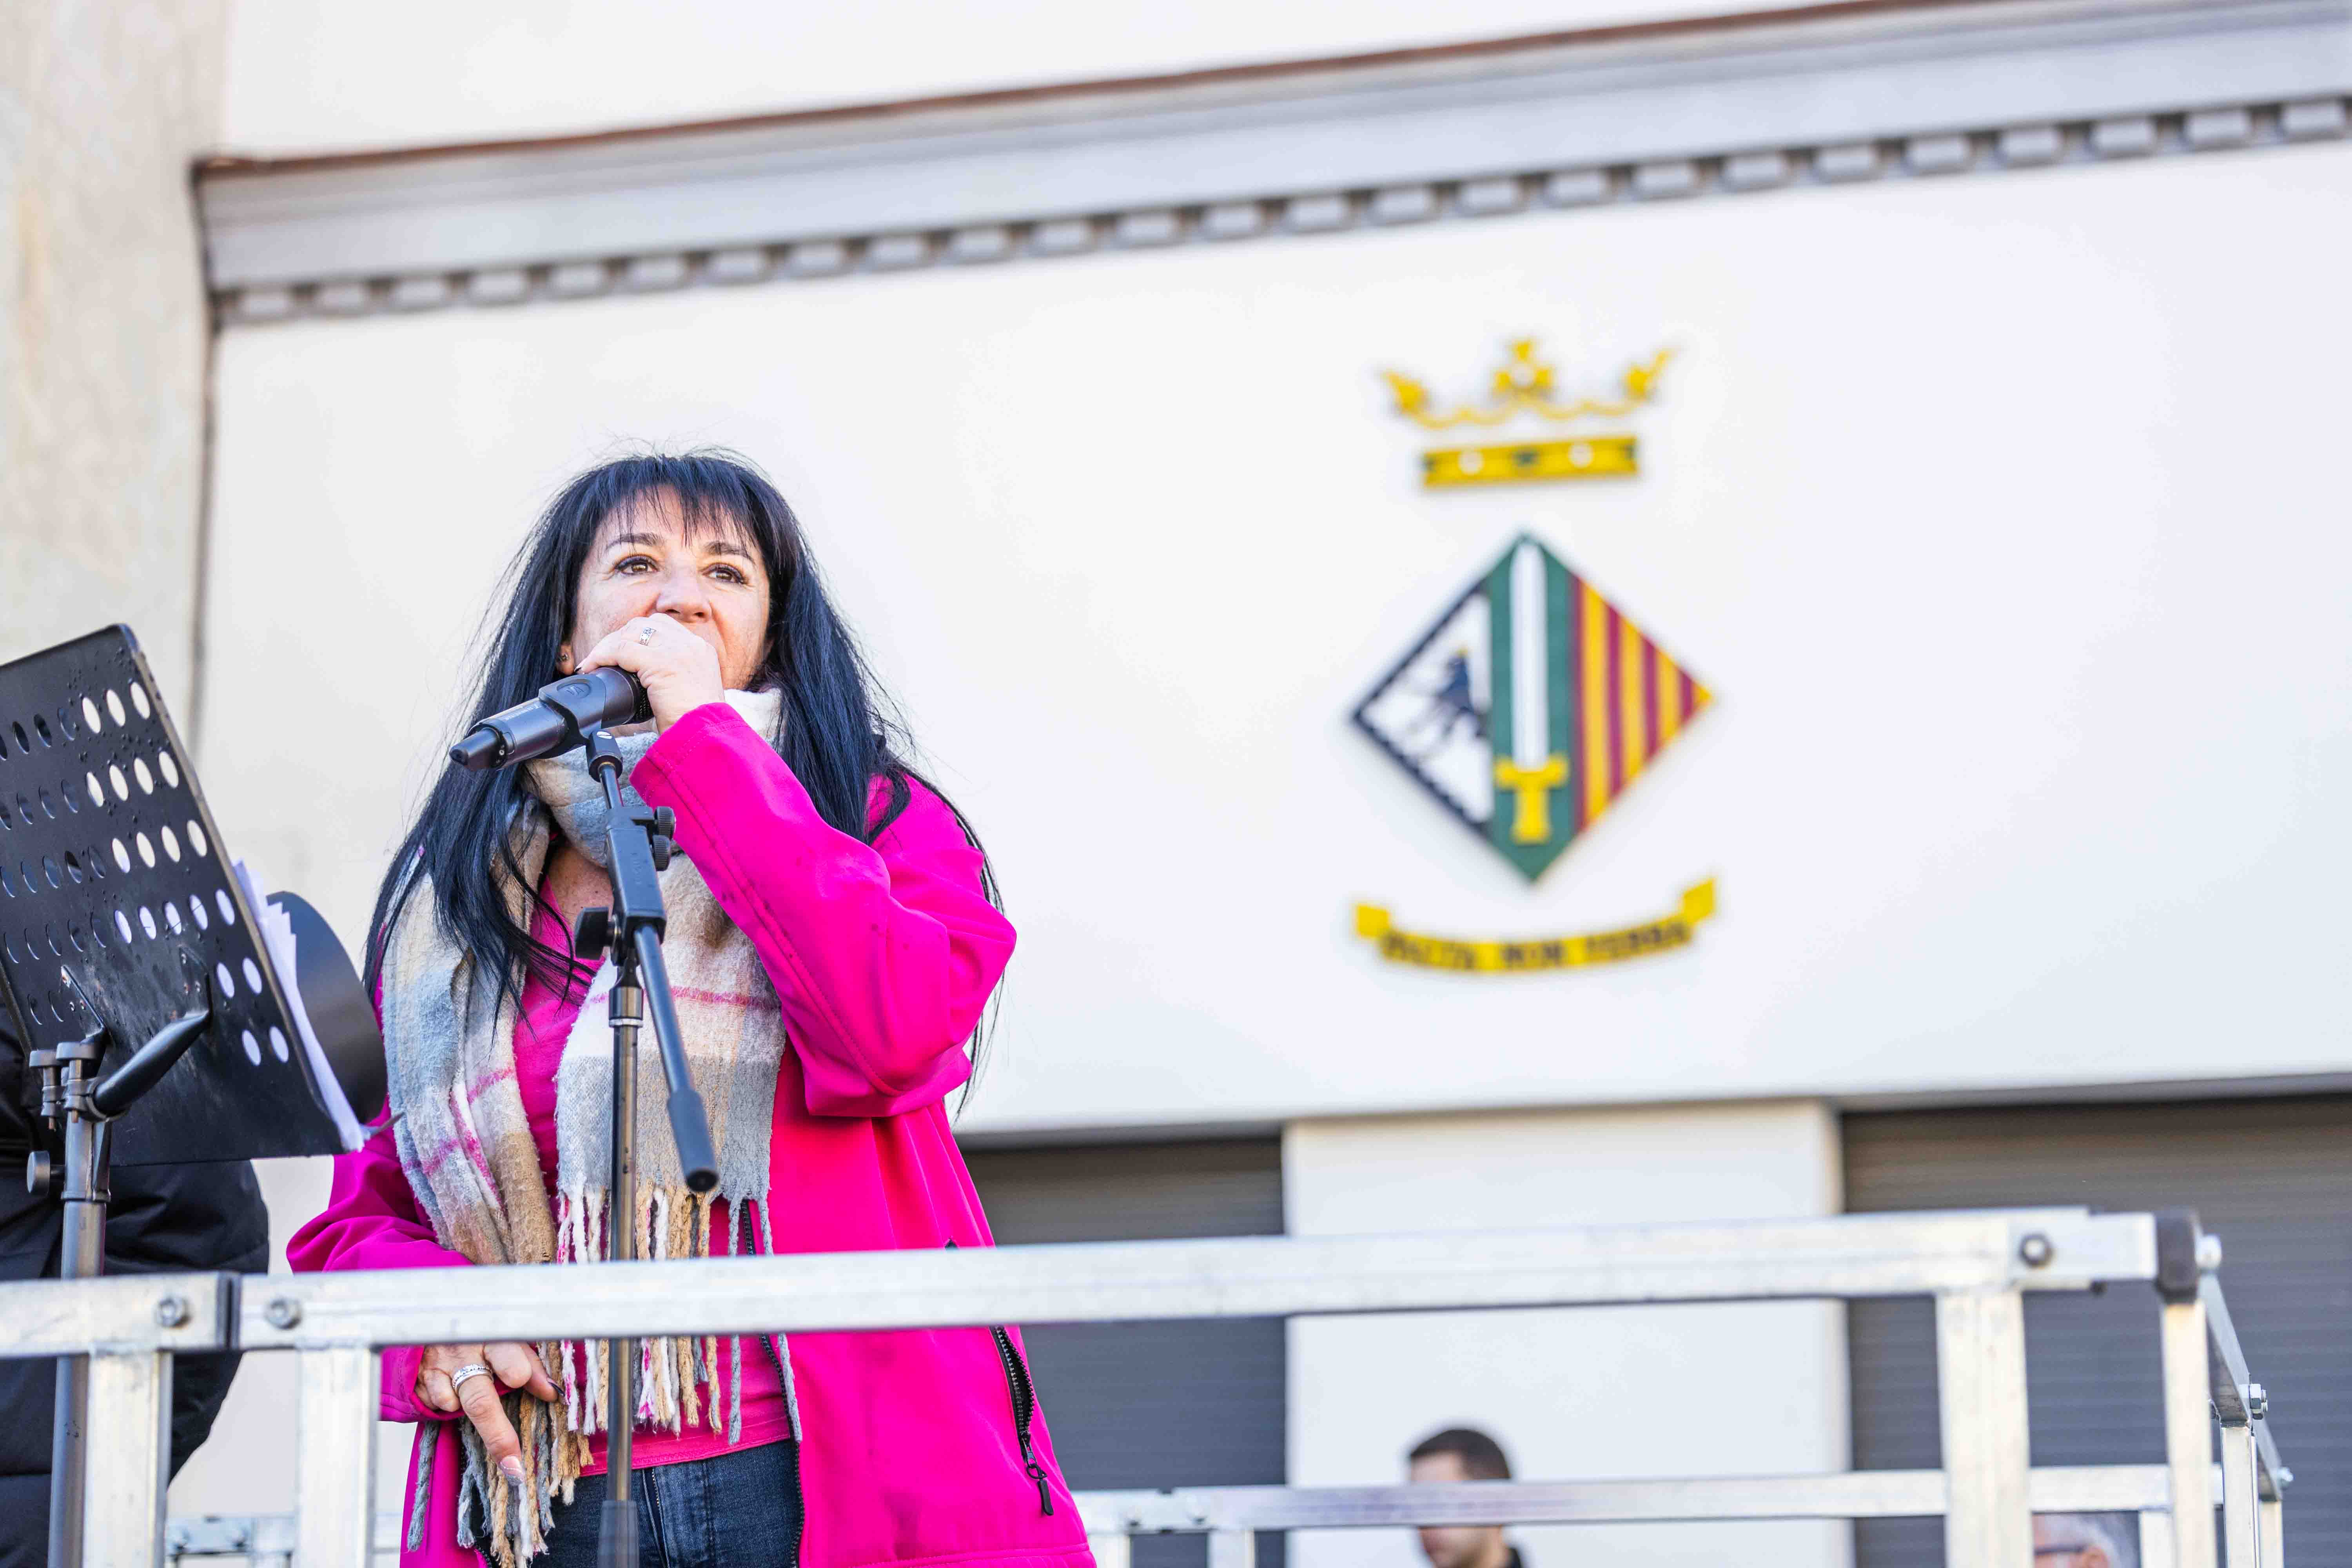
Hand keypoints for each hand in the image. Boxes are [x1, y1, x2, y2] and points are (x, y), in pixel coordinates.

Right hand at [417, 1341, 555, 1480]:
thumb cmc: (480, 1334)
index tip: (543, 1396)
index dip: (523, 1374)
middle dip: (498, 1436)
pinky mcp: (418, 1382)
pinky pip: (434, 1405)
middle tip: (513, 1464)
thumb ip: (530, 1362)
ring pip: (451, 1404)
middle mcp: (464, 1354)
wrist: (429, 1321)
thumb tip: (552, 1393)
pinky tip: (448, 1389)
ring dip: (461, 1408)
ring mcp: (438, 1369)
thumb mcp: (508, 1340)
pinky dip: (444, 1403)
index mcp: (492, 1339)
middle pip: (480, 1400)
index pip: (509, 1357)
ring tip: (464, 1397)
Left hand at [575, 614, 728, 731]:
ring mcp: (677, 651)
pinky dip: (602, 656)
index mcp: (701, 650)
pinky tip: (593, 667)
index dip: (638, 635)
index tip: (623, 652)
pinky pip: (621, 650)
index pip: (664, 627)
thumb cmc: (696, 725)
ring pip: (631, 633)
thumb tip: (643, 681)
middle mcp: (691, 645)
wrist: (705, 737)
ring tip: (595, 661)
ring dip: (609, 645)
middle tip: (604, 657)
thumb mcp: (690, 692)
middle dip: (621, 636)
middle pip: (646, 624)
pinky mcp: (661, 663)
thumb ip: (674, 677)